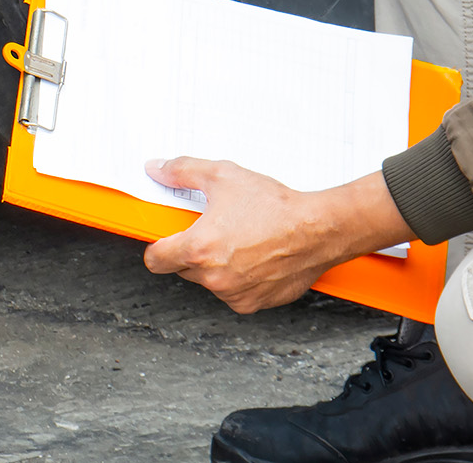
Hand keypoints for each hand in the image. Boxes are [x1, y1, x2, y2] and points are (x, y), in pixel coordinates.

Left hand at [141, 160, 413, 313]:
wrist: (318, 229)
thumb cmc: (275, 206)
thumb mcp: (223, 176)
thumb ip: (183, 171)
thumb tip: (158, 169)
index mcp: (199, 249)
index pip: (155, 260)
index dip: (158, 247)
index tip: (165, 240)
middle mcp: (213, 278)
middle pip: (183, 270)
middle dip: (193, 252)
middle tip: (213, 231)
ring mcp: (234, 294)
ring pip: (210, 282)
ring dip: (217, 267)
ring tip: (240, 241)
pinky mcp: (254, 303)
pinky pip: (235, 293)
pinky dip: (241, 279)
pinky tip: (256, 257)